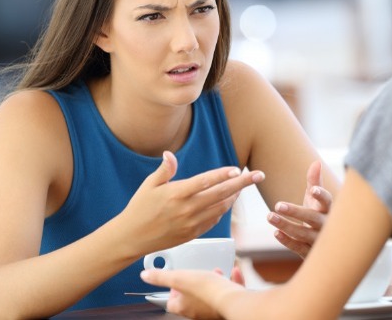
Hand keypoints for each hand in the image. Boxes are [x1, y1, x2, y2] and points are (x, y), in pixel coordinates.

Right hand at [121, 151, 264, 254]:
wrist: (132, 238)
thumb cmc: (139, 209)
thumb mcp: (149, 185)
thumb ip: (165, 170)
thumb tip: (170, 154)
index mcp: (176, 194)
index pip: (205, 181)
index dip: (223, 175)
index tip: (238, 169)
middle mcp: (187, 209)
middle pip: (221, 194)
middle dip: (243, 184)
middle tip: (259, 175)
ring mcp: (191, 223)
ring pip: (221, 208)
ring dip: (235, 196)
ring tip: (243, 186)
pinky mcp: (193, 234)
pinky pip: (214, 220)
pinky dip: (223, 209)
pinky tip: (227, 201)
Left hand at [140, 268, 241, 318]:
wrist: (232, 299)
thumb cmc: (206, 290)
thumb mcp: (179, 278)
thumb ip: (161, 277)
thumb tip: (145, 275)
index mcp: (183, 307)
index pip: (171, 302)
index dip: (172, 290)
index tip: (177, 279)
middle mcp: (197, 312)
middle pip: (190, 299)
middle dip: (193, 284)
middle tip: (197, 274)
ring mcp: (212, 311)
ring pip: (209, 297)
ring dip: (211, 283)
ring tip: (215, 273)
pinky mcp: (227, 307)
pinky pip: (227, 295)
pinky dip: (229, 283)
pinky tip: (233, 272)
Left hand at [267, 160, 332, 257]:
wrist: (327, 245)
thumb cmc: (319, 215)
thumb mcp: (316, 199)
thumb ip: (315, 181)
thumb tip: (316, 162)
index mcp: (328, 210)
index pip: (327, 201)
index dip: (321, 195)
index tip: (312, 190)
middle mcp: (326, 226)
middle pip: (313, 218)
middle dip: (296, 212)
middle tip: (278, 205)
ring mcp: (318, 240)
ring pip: (303, 234)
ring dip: (286, 225)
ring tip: (269, 216)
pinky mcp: (310, 252)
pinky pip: (299, 248)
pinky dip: (287, 241)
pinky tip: (275, 233)